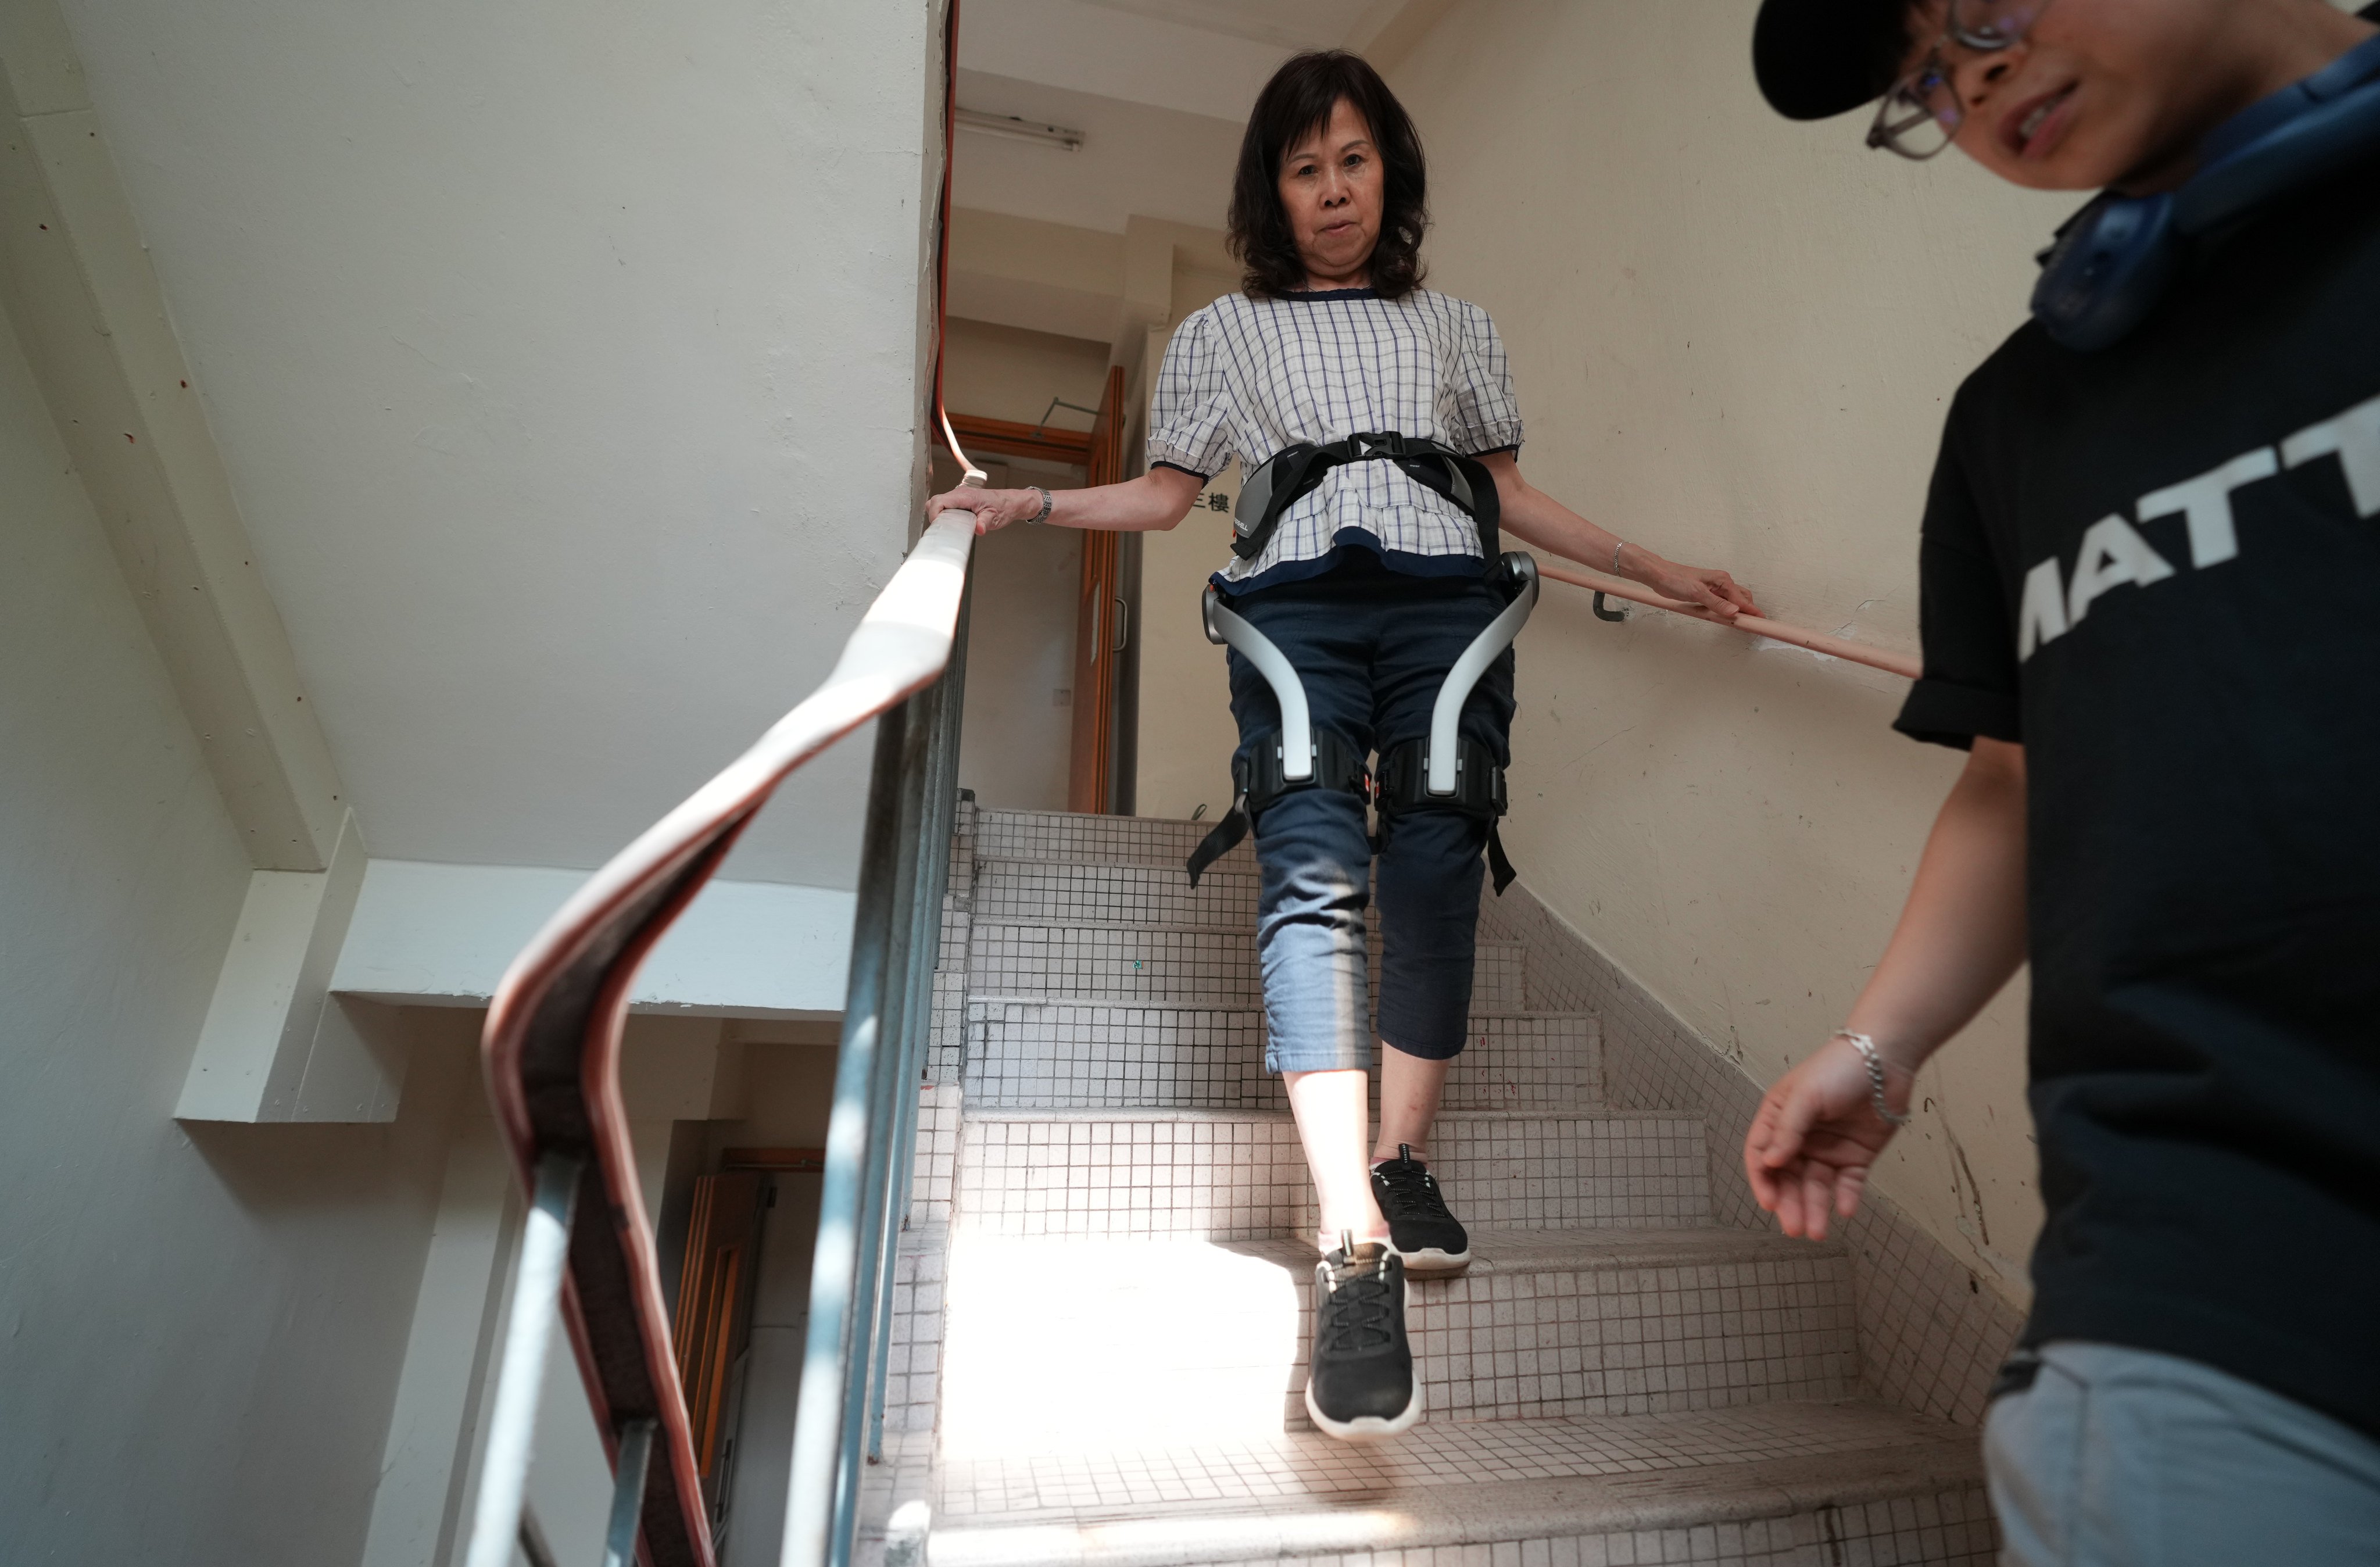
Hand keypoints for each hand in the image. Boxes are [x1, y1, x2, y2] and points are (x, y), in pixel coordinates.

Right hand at [926, 485, 1042, 533]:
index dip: (933, 513)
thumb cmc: (1003, 507)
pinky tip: (954, 524)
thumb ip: (985, 523)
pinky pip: (945, 506)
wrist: (1010, 502)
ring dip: (940, 516)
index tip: (937, 526)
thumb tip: (979, 529)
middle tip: (944, 528)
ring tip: (950, 527)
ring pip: (939, 504)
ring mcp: (958, 496)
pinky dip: (945, 515)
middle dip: (934, 516)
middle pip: (934, 502)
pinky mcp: (960, 501)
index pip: (938, 501)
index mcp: (965, 496)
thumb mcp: (995, 517)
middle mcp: (959, 494)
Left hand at [1623, 548, 1760, 619]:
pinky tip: (1724, 619)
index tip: (1762, 621)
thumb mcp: (1696, 592)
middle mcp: (1722, 583)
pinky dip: (1725, 612)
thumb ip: (1716, 603)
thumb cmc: (1676, 579)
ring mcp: (1714, 589)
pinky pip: (1721, 604)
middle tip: (1753, 626)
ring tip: (1742, 625)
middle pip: (1742, 599)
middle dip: (1748, 612)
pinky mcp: (1707, 594)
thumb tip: (1734, 611)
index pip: (1743, 599)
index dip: (1752, 611)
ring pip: (1732, 602)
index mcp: (1723, 580)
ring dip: (1737, 612)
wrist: (1659, 575)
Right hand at [1743, 1033, 1909, 1239]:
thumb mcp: (1805, 1096)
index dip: (1763, 1180)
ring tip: (1818, 1231)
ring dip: (1815, 1208)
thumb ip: (1787, 1130)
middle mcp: (1801, 1138)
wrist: (1885, 1061)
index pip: (1762, 1155)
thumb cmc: (1837, 1069)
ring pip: (1816, 1186)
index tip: (1770, 1203)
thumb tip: (1771, 1163)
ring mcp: (1828, 1149)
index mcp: (1779, 1119)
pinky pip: (1848, 1183)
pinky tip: (1845, 1209)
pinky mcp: (1856, 1157)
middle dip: (1790, 1204)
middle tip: (1795, 1228)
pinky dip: (1845, 1198)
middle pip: (1789, 1178)